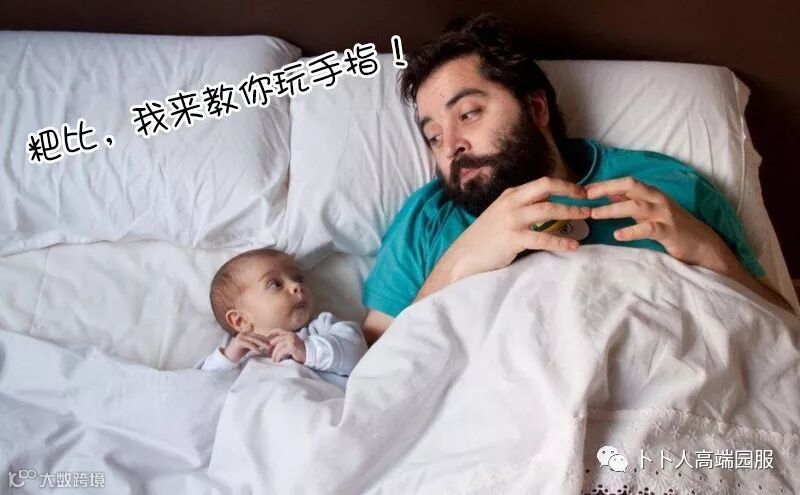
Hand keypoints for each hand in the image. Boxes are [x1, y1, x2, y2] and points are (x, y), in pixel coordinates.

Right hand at [223, 326, 273, 362]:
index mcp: (247, 333)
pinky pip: (248, 344)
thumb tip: (268, 346)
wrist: (229, 356)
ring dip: (261, 344)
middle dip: (265, 341)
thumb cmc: (240, 352)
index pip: (259, 336)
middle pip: (257, 337)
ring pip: (253, 340)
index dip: (266, 339)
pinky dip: (254, 348)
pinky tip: (259, 352)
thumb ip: (257, 344)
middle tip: (272, 345)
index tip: (273, 343)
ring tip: (267, 348)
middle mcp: (244, 333)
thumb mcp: (250, 347)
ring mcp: (241, 336)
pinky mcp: (238, 341)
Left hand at [260, 328, 306, 363]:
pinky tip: (278, 360)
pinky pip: (281, 352)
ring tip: (274, 359)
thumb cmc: (298, 351)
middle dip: (271, 347)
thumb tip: (270, 346)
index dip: (270, 333)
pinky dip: (278, 357)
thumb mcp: (290, 344)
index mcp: (289, 333)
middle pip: (276, 340)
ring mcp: (291, 340)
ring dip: (274, 354)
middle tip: (268, 353)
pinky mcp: (292, 347)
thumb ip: (282, 342)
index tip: (265, 338)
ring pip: (278, 347)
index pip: (277, 330)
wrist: (309, 354)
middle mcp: (290, 335)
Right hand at [448, 177, 589, 278]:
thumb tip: (547, 202)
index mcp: (510, 195)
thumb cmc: (485, 238)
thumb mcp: (502, 214)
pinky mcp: (512, 239)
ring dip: (570, 213)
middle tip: (589, 199)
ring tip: (586, 218)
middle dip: (570, 191)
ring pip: (547, 210)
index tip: (581, 191)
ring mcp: (511, 220)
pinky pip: (542, 238)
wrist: (464, 257)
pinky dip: (560, 242)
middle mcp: (511, 203)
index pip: (542, 183)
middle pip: (546, 188)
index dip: (564, 185)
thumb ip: (522, 207)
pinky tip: (573, 246)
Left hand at [586, 177, 728, 270]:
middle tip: (586, 196)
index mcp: (652, 194)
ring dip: (613, 209)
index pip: (627, 183)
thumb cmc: (673, 226)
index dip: (606, 184)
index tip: (584, 188)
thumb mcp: (650, 211)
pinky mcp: (670, 232)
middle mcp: (658, 200)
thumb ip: (632, 202)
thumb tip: (609, 193)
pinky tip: (618, 235)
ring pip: (637, 206)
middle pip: (631, 186)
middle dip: (607, 189)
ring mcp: (664, 215)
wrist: (702, 244)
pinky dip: (632, 231)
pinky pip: (648, 229)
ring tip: (595, 214)